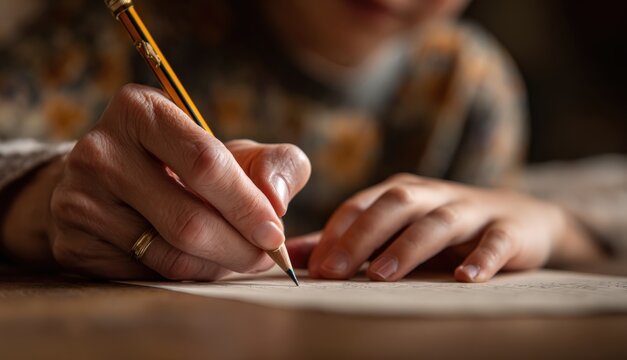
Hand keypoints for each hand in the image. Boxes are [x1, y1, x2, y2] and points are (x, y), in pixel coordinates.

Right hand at [0, 84, 310, 279]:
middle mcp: (100, 151)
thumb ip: (273, 164)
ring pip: (169, 254)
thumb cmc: (183, 165)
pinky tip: (198, 260)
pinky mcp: (73, 244)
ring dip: (216, 265)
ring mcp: (79, 200)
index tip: (275, 233)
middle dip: (239, 247)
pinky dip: (186, 275)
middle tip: (264, 257)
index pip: (205, 162)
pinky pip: (147, 275)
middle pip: (187, 219)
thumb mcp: (231, 151)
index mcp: (140, 110)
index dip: (247, 204)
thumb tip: (277, 200)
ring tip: (236, 256)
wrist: (107, 184)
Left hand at [302, 173, 603, 281]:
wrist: (523, 221)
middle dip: (360, 238)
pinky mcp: (507, 230)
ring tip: (383, 275)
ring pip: (437, 221)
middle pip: (393, 207)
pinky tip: (465, 278)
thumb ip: (348, 242)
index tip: (313, 267)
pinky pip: (495, 242)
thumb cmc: (446, 231)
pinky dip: (482, 258)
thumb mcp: (398, 230)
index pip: (361, 205)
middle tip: (334, 272)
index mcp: (402, 193)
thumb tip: (291, 254)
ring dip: (408, 246)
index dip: (336, 233)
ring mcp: (471, 210)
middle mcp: (432, 195)